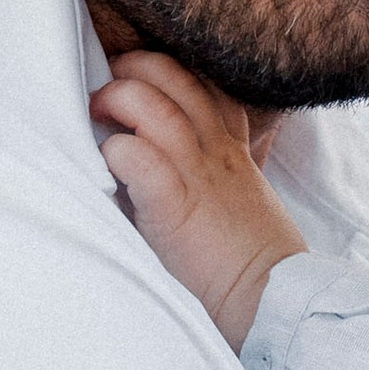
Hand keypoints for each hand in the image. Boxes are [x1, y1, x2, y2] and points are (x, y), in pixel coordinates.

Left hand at [94, 47, 305, 346]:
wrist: (273, 300)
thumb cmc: (252, 262)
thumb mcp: (239, 202)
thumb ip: (205, 175)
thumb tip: (153, 166)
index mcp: (232, 149)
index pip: (205, 84)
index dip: (168, 70)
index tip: (139, 78)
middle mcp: (216, 151)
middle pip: (175, 77)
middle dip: (133, 69)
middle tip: (106, 88)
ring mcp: (198, 174)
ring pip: (155, 104)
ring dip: (117, 98)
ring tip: (95, 112)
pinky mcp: (176, 206)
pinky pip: (139, 157)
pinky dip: (115, 151)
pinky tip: (107, 162)